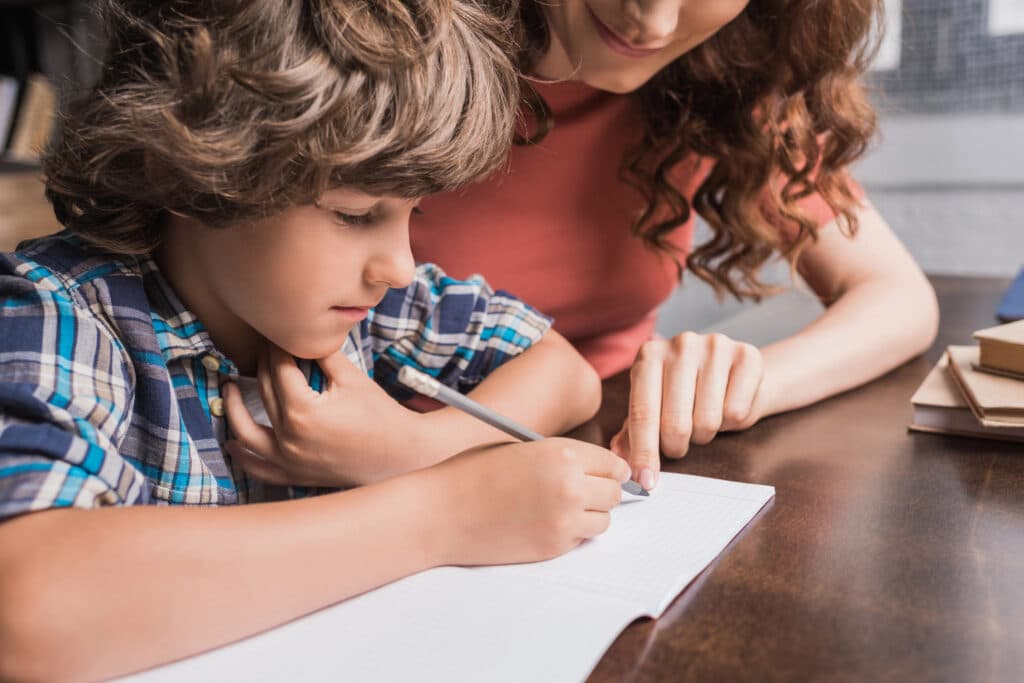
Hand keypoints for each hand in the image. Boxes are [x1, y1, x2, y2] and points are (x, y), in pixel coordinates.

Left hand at [222, 343, 422, 487]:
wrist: (402, 454)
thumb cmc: (381, 415)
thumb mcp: (352, 378)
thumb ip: (322, 355)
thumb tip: (303, 334)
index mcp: (302, 410)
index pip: (278, 370)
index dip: (276, 348)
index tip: (274, 333)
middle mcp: (289, 438)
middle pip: (264, 393)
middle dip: (262, 366)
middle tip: (263, 349)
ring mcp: (290, 461)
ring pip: (247, 433)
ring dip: (234, 409)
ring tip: (228, 389)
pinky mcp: (296, 475)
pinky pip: (260, 468)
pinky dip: (243, 457)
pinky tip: (233, 444)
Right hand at [426, 437, 630, 565]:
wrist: (440, 512)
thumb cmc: (472, 474)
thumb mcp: (521, 449)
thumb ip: (559, 457)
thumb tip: (591, 469)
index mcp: (562, 453)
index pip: (613, 464)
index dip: (609, 469)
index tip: (602, 474)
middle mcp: (570, 486)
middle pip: (615, 493)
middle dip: (602, 491)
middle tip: (583, 491)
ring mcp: (563, 520)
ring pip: (604, 520)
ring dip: (590, 515)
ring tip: (562, 509)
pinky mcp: (553, 547)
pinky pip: (580, 540)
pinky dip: (571, 534)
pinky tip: (544, 524)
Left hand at [610, 333, 766, 489]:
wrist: (736, 371)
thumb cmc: (688, 392)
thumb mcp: (655, 405)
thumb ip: (634, 429)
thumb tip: (619, 455)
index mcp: (649, 355)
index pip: (643, 413)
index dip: (644, 452)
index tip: (646, 481)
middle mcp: (680, 345)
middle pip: (675, 423)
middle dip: (676, 446)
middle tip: (678, 444)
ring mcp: (714, 347)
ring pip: (707, 421)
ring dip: (704, 434)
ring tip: (703, 419)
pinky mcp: (746, 356)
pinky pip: (736, 412)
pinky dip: (731, 422)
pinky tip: (726, 406)